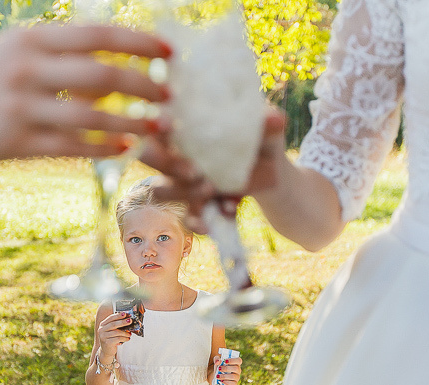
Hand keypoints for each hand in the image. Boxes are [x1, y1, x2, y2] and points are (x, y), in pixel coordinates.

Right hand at [0, 24, 171, 173]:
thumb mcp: (12, 52)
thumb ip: (57, 51)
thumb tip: (113, 54)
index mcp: (29, 39)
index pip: (97, 35)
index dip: (138, 42)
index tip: (169, 51)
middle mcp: (25, 70)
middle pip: (102, 76)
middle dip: (144, 85)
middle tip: (169, 95)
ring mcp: (20, 108)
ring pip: (92, 117)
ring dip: (132, 122)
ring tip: (158, 126)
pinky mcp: (18, 144)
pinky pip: (73, 147)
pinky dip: (103, 148)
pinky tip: (124, 147)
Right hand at [97, 312, 132, 361]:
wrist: (106, 351)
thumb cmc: (111, 339)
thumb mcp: (112, 331)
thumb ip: (117, 326)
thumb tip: (127, 320)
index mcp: (102, 325)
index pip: (110, 318)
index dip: (118, 315)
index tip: (125, 313)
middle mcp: (101, 330)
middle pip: (113, 324)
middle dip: (123, 322)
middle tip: (130, 320)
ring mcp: (103, 336)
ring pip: (117, 332)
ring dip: (125, 333)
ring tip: (130, 334)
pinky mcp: (107, 342)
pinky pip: (118, 339)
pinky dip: (124, 338)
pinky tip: (128, 339)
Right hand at [141, 108, 286, 232]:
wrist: (272, 172)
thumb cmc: (261, 139)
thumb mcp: (266, 129)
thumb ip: (267, 123)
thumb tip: (274, 119)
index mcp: (188, 127)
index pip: (160, 123)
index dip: (156, 124)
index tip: (166, 124)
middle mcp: (178, 154)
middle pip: (154, 157)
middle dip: (166, 163)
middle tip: (194, 169)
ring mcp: (184, 182)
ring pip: (166, 190)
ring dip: (184, 192)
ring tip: (210, 189)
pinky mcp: (197, 206)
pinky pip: (188, 218)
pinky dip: (200, 221)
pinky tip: (217, 218)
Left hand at [213, 356, 242, 384]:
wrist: (215, 375)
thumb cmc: (218, 366)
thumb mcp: (216, 361)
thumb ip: (216, 359)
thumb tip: (217, 361)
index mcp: (236, 363)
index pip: (239, 360)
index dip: (233, 360)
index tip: (225, 361)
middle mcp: (238, 370)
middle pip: (236, 368)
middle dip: (227, 368)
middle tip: (219, 368)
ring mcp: (237, 377)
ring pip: (234, 376)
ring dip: (224, 376)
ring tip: (217, 376)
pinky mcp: (234, 383)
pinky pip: (233, 384)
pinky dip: (227, 382)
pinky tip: (221, 381)